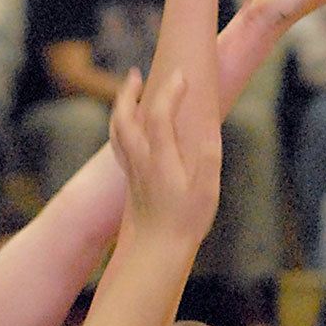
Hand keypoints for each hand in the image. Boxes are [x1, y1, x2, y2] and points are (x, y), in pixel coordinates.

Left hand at [110, 67, 220, 248]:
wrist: (158, 251)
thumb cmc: (186, 221)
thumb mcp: (207, 189)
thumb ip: (207, 154)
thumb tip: (207, 126)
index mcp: (161, 160)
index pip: (159, 114)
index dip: (170, 91)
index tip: (183, 76)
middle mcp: (141, 161)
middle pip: (124, 119)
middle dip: (129, 93)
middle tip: (136, 74)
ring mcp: (133, 172)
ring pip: (117, 132)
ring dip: (121, 108)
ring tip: (129, 92)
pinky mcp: (132, 182)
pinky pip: (120, 146)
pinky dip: (121, 128)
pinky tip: (130, 126)